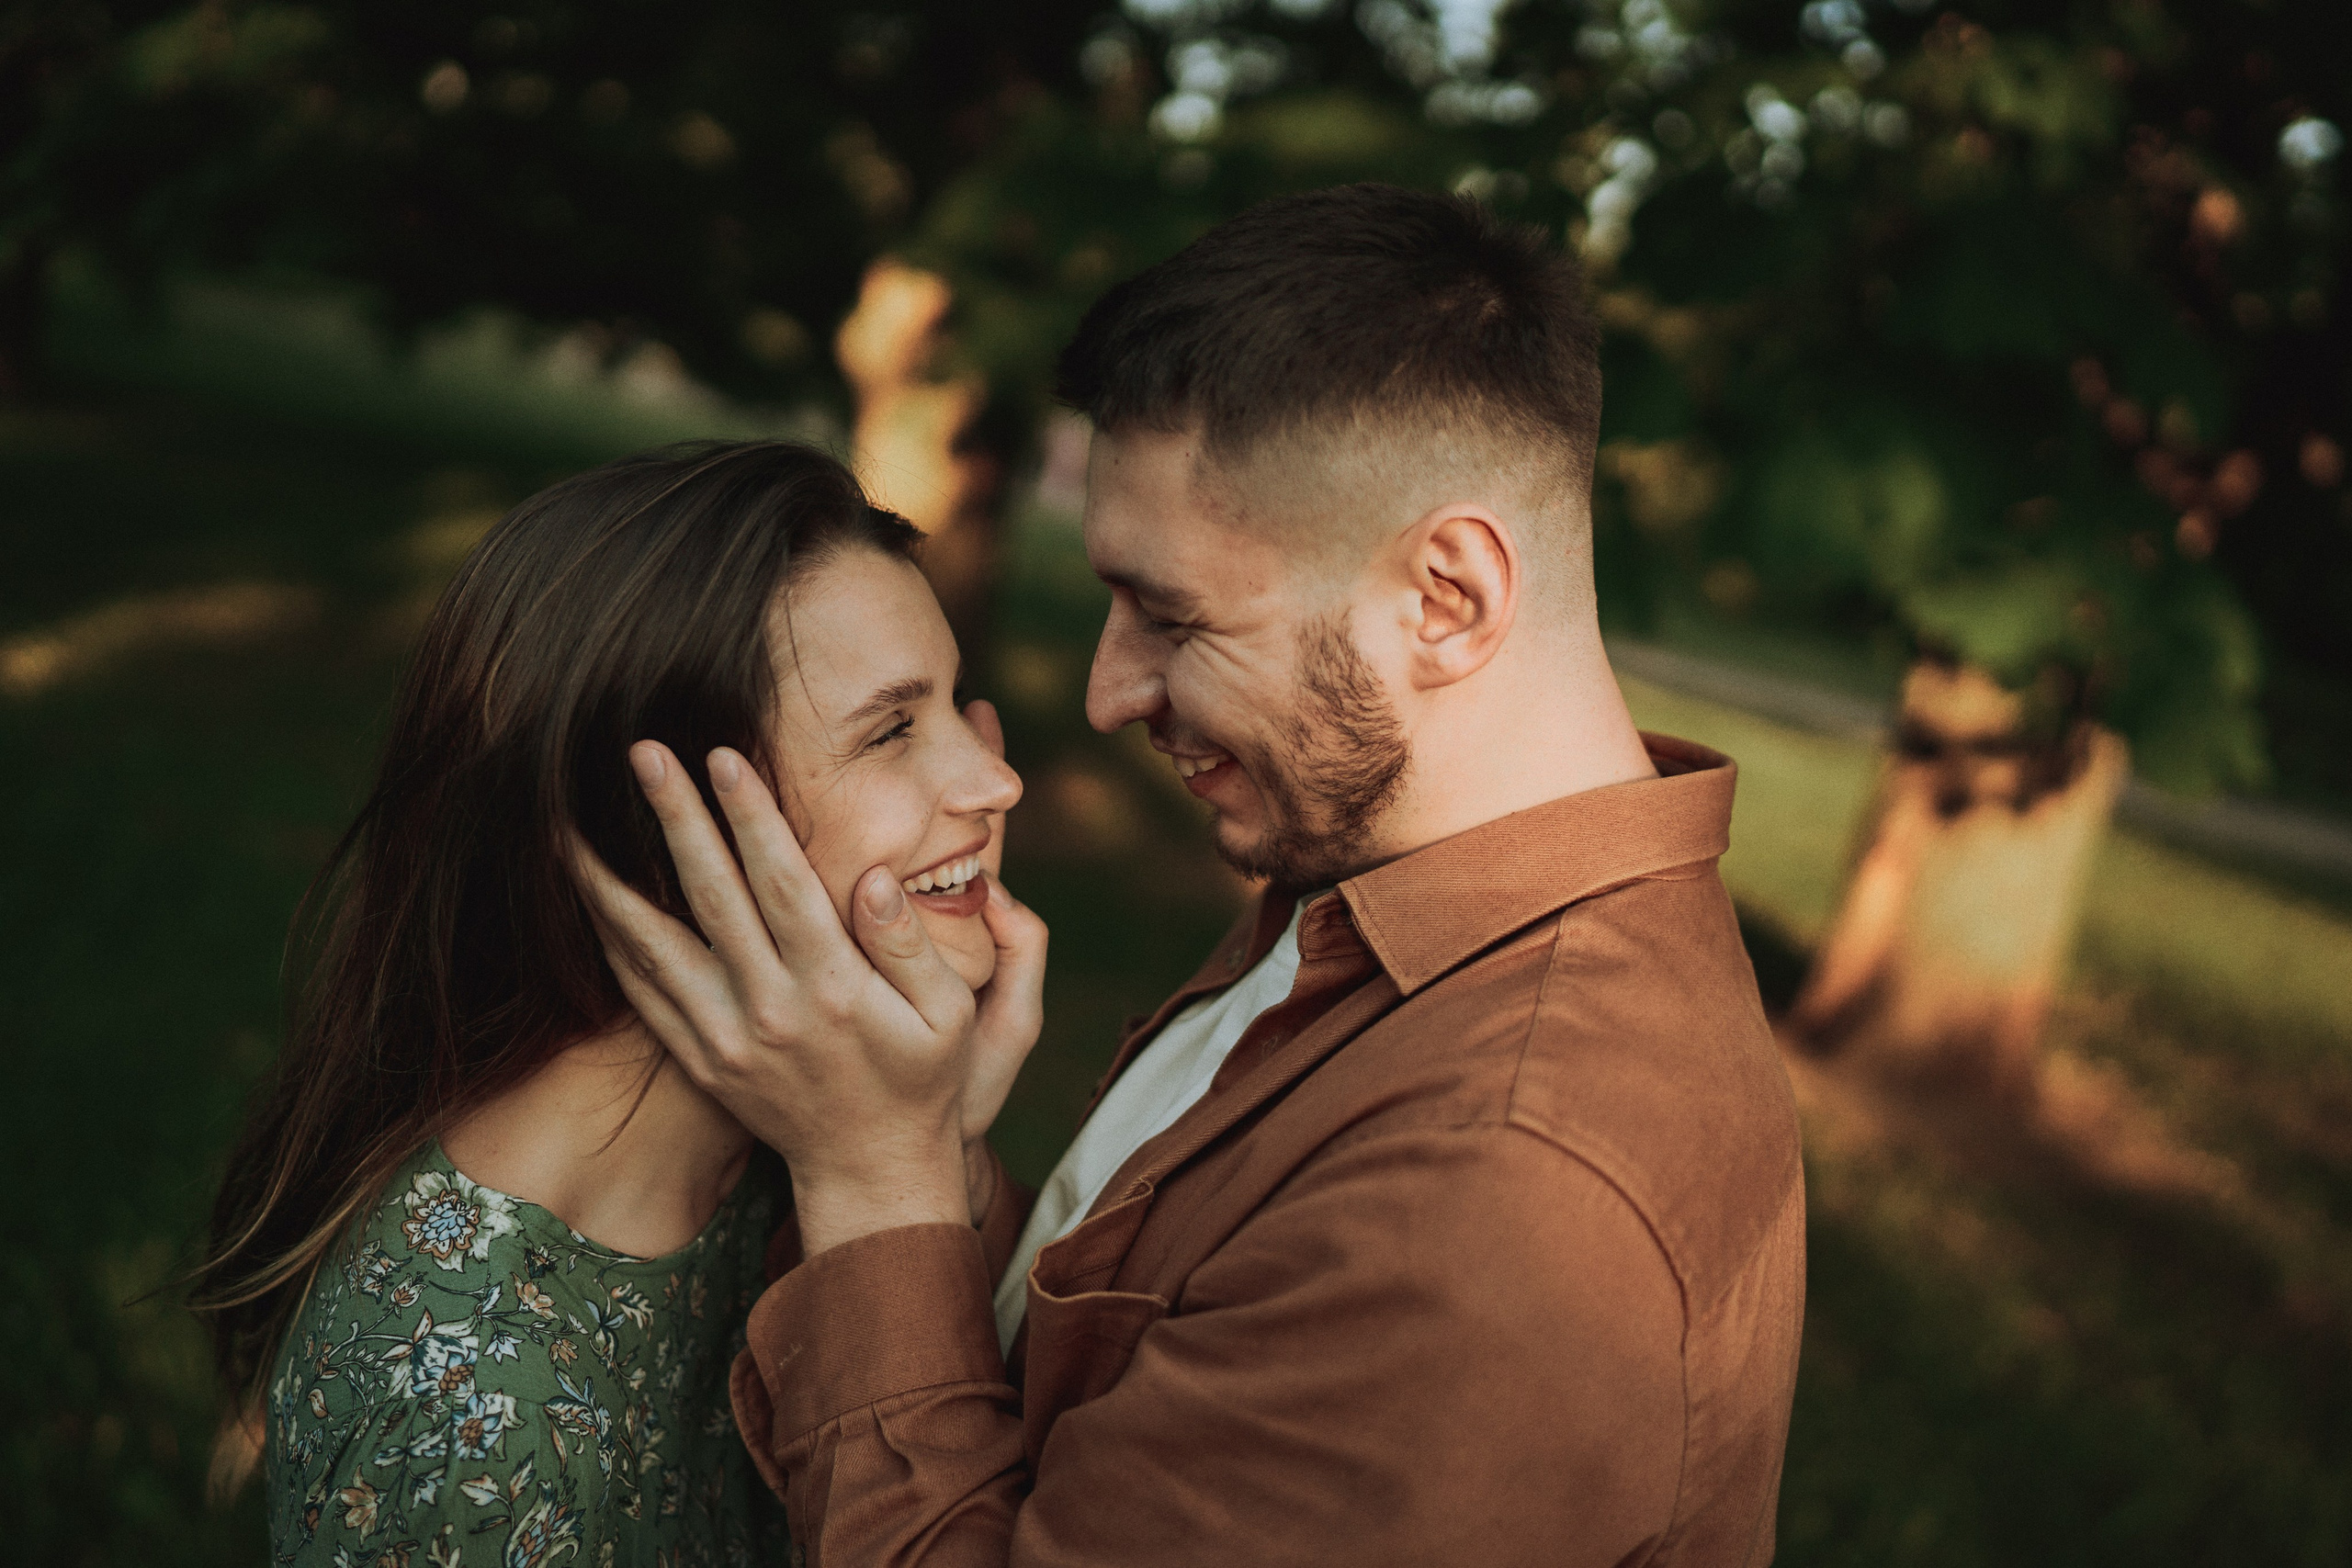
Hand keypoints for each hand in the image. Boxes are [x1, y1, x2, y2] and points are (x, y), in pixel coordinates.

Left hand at [570, 738, 1036, 1253]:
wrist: (871, 1172)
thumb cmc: (922, 1080)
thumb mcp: (948, 1015)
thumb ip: (909, 944)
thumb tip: (874, 876)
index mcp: (833, 988)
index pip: (782, 883)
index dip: (751, 816)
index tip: (723, 756)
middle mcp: (770, 1010)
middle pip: (711, 895)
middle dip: (675, 817)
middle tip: (642, 753)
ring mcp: (724, 1038)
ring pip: (653, 944)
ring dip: (611, 878)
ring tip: (572, 822)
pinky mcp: (699, 1060)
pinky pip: (642, 993)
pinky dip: (611, 940)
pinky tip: (590, 894)